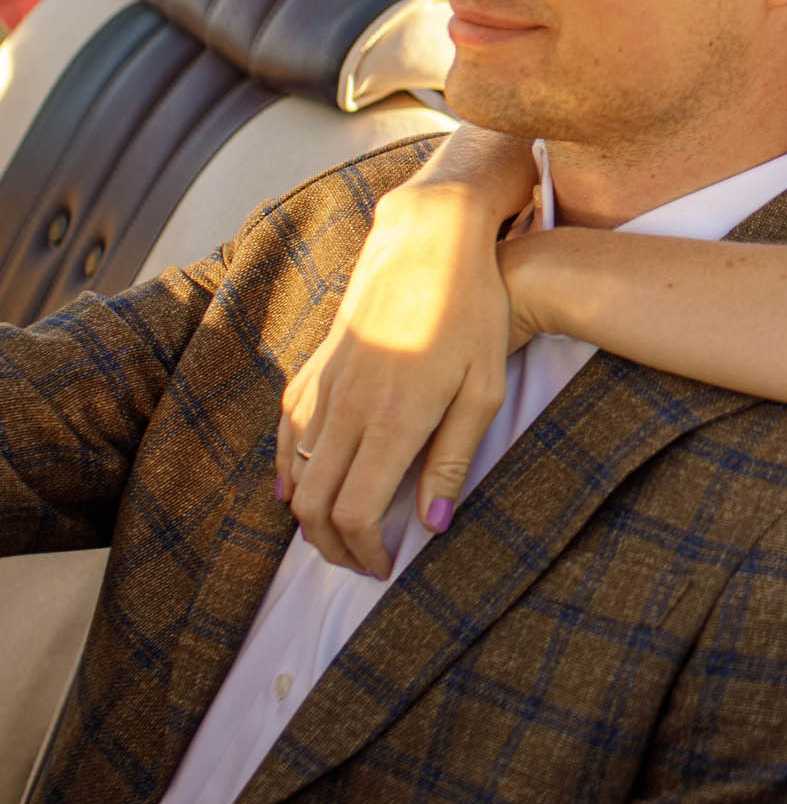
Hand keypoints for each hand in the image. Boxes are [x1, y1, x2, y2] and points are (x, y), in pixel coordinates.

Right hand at [277, 166, 522, 575]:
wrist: (428, 237)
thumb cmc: (472, 311)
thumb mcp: (483, 388)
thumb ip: (453, 460)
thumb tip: (432, 526)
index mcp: (392, 421)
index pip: (355, 514)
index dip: (363, 552)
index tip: (385, 566)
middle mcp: (347, 409)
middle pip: (314, 505)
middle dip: (331, 546)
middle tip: (359, 562)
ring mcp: (324, 385)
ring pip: (293, 472)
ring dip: (308, 514)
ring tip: (337, 534)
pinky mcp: (315, 364)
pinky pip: (285, 430)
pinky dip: (285, 469)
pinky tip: (296, 487)